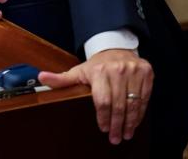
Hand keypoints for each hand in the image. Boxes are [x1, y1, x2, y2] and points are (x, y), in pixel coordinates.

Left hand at [38, 49, 153, 144]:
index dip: (103, 117)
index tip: (103, 129)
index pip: (102, 100)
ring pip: (133, 103)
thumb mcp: (78, 71)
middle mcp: (118, 70)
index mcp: (99, 71)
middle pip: (118, 104)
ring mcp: (134, 71)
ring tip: (126, 134)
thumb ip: (61, 79)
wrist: (116, 48)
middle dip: (117, 124)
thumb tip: (41, 77)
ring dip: (130, 122)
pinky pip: (145, 97)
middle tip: (115, 138)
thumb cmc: (96, 66)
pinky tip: (135, 122)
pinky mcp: (146, 73)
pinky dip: (140, 112)